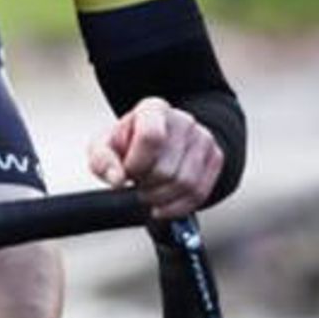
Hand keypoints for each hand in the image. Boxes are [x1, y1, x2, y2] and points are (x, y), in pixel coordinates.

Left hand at [86, 96, 223, 219]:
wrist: (154, 145)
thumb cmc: (127, 144)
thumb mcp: (103, 147)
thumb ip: (102, 160)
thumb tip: (117, 179)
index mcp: (153, 109)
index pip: (151, 137)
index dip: (136, 164)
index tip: (127, 172)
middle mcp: (182, 120)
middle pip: (166, 168)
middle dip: (145, 186)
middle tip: (137, 183)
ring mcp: (203, 138)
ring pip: (185, 183)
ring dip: (160, 198)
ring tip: (148, 193)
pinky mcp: (215, 157)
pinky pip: (200, 192)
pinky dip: (178, 207)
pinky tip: (163, 206)